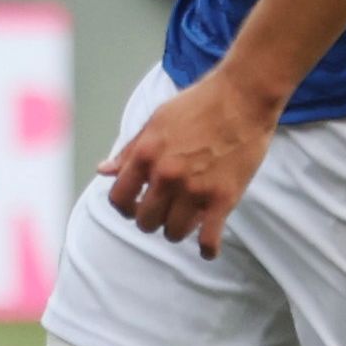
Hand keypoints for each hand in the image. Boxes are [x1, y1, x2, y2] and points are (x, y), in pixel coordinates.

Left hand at [101, 68, 281, 259]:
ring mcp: (195, 190)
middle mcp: (166, 176)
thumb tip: (103, 171)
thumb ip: (130, 150)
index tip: (134, 207)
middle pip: (145, 221)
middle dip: (151, 220)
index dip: (124, 207)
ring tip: (184, 221)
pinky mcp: (223, 198)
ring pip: (174, 233)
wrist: (242, 97)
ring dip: (176, 231)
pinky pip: (209, 238)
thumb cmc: (198, 104)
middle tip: (162, 213)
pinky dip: (208, 248)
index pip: (118, 199)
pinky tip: (207, 248)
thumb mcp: (155, 121)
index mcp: (145, 156)